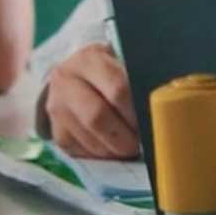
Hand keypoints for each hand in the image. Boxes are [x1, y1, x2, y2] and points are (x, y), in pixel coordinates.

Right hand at [44, 43, 141, 159]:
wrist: (73, 76)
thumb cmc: (110, 70)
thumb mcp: (123, 63)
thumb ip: (139, 80)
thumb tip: (160, 108)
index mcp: (90, 59)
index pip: (117, 89)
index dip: (136, 111)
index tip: (151, 121)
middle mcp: (66, 80)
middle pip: (97, 116)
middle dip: (124, 136)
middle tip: (141, 144)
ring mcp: (56, 106)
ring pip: (88, 137)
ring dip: (114, 150)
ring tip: (131, 148)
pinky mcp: (54, 129)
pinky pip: (78, 150)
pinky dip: (101, 155)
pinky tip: (113, 150)